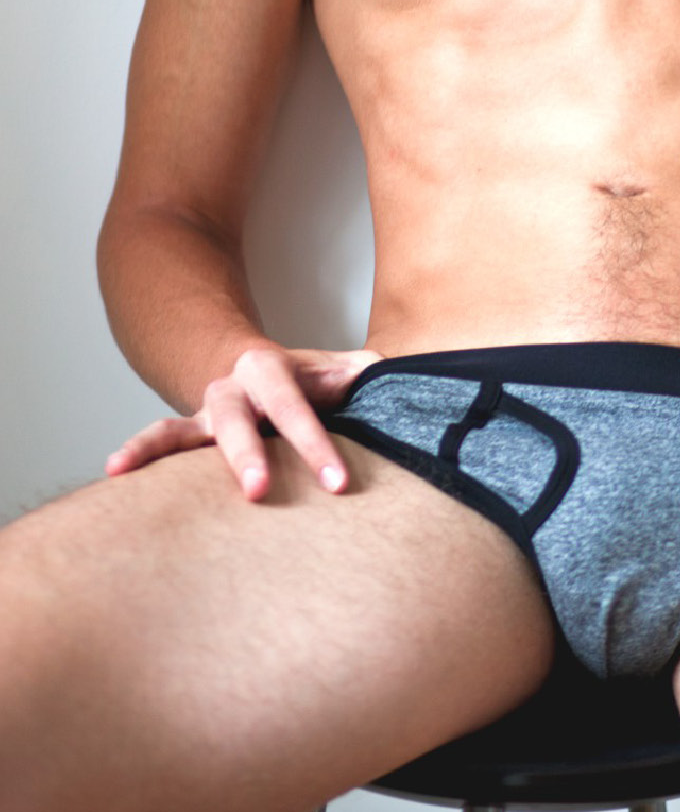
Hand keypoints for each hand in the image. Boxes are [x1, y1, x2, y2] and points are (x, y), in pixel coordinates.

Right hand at [104, 344, 381, 500]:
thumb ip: (357, 374)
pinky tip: (113, 473)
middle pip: (237, 421)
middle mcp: (231, 389)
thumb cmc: (300, 380)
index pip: (297, 407)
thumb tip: (387, 377)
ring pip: (179, 428)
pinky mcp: (185, 434)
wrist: (250, 366)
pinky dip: (137, 453)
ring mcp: (202, 413)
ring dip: (158, 449)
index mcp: (270, 370)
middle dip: (246, 455)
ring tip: (125, 467)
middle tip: (257, 491)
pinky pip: (158, 441)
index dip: (315, 443)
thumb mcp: (330, 369)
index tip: (336, 483)